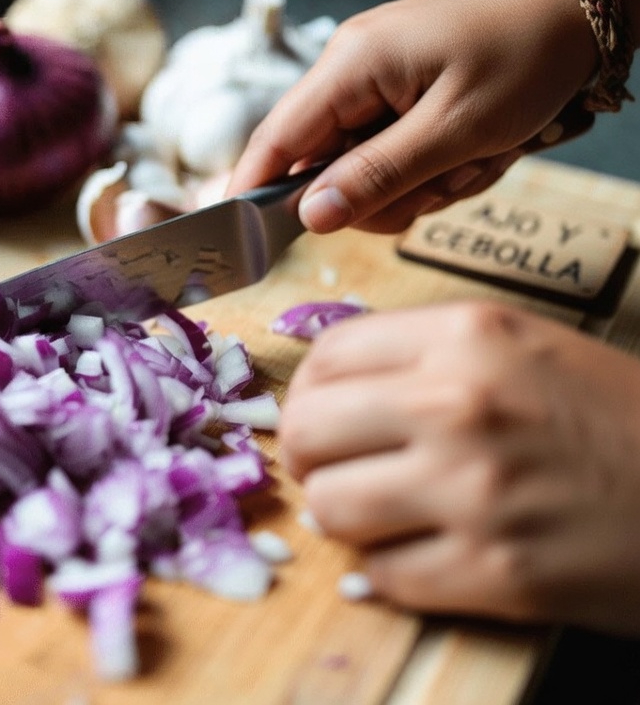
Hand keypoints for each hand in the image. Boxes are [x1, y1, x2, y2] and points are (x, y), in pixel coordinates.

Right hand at [227, 0, 598, 233]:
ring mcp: (374, 81)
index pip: (276, 140)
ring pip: (362, 168)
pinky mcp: (399, 91)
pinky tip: (472, 152)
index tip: (245, 242)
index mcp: (350, 66)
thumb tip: (311, 217)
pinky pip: (391, 152)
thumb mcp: (455, 130)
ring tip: (472, 161)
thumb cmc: (526, 56)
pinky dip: (430, 167)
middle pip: (323, 166)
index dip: (256, 193)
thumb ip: (377, 176)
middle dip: (381, 194)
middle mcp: (349, 70)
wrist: (581, 8)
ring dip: (416, 183)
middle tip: (442, 186)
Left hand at [279, 301, 639, 633]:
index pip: (323, 358)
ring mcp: (473, 492)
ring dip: (347, 517)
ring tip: (384, 512)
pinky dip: (391, 573)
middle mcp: (459, 405)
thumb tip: (323, 383)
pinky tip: (426, 555)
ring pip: (330, 508)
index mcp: (467, 337)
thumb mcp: (525, 348)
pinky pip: (382, 576)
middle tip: (340, 468)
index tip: (324, 415)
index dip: (310, 392)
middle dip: (312, 457)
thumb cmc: (620, 420)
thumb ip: (425, 355)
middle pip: (305, 432)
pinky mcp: (495, 572)